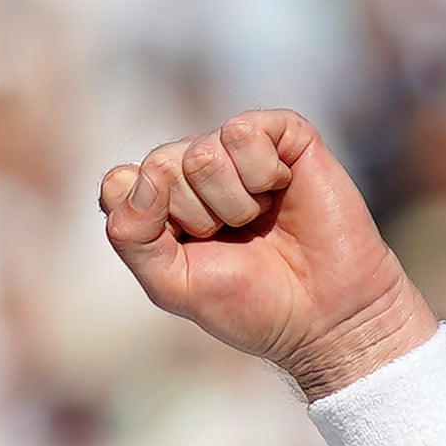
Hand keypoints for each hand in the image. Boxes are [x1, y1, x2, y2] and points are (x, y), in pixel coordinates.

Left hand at [99, 109, 437, 397]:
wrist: (326, 314)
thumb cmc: (249, 302)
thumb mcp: (171, 284)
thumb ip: (131, 237)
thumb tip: (140, 173)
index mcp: (162, 201)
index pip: (119, 184)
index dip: (150, 222)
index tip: (188, 252)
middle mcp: (194, 168)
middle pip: (160, 166)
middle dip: (197, 218)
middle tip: (234, 240)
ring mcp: (238, 149)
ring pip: (201, 154)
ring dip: (233, 203)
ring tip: (260, 220)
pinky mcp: (282, 134)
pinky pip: (243, 131)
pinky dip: (261, 174)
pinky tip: (281, 191)